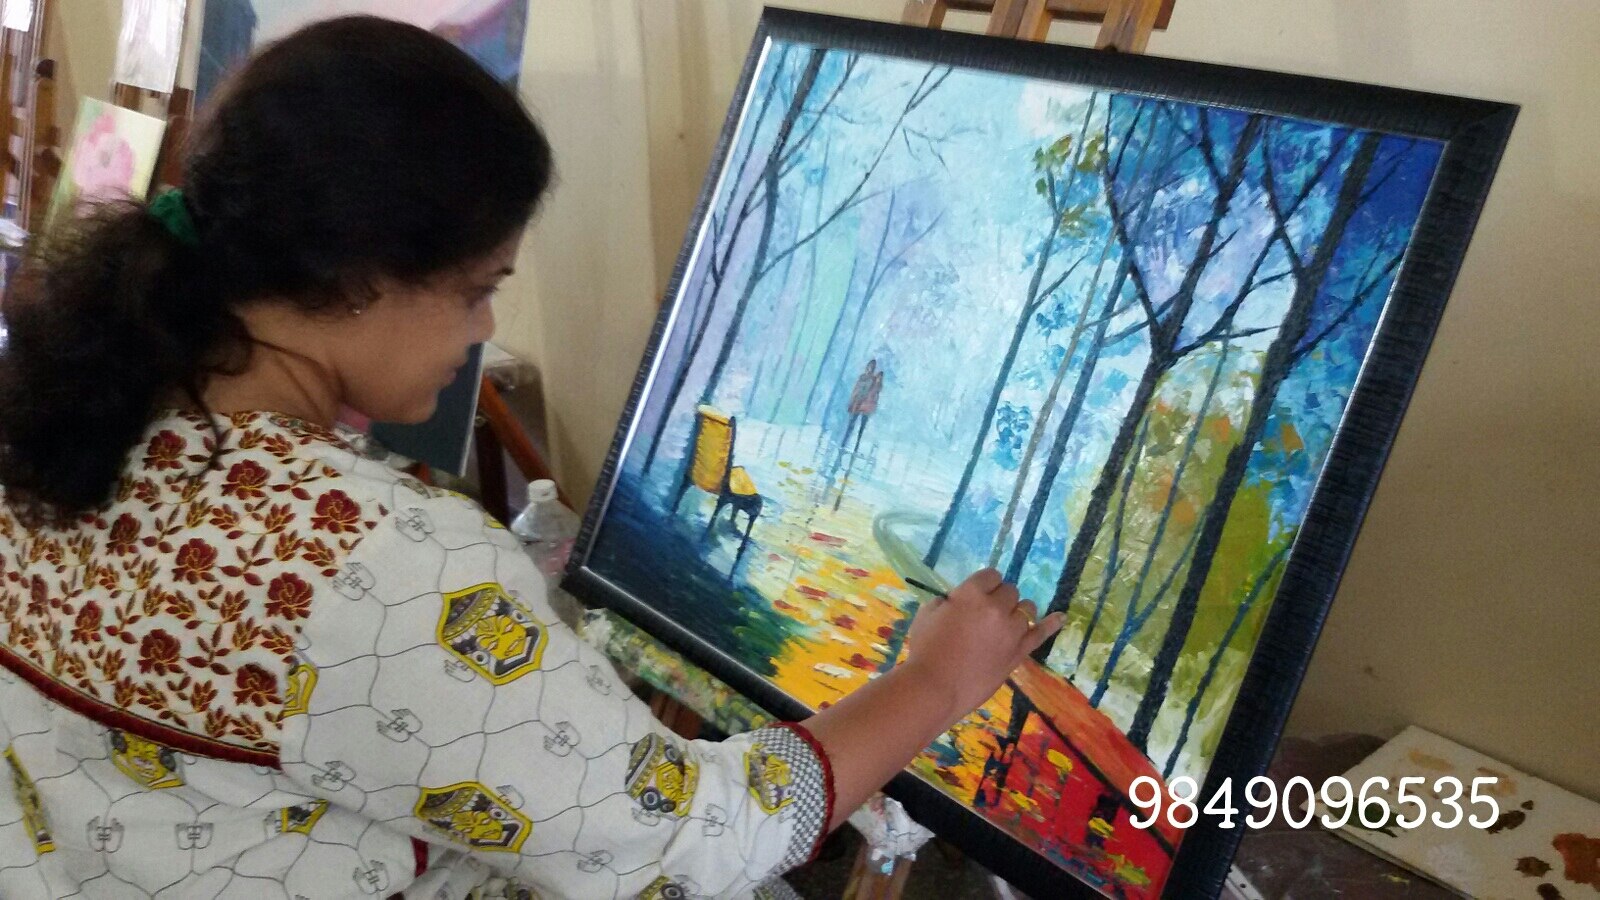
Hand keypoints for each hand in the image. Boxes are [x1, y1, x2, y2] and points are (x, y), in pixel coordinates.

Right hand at [899, 568, 1064, 721]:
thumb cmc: (925, 650)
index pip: (991, 575)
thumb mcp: (927, 614)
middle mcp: (997, 607)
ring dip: (1015, 612)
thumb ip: (947, 601)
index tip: (976, 597)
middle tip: (983, 616)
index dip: (984, 586)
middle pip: (1010, 591)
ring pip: (1026, 608)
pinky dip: (1052, 624)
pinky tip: (1060, 617)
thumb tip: (958, 602)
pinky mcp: (1019, 652)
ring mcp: (1012, 630)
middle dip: (998, 599)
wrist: (936, 688)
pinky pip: (1041, 633)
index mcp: (972, 593)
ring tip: (1003, 624)